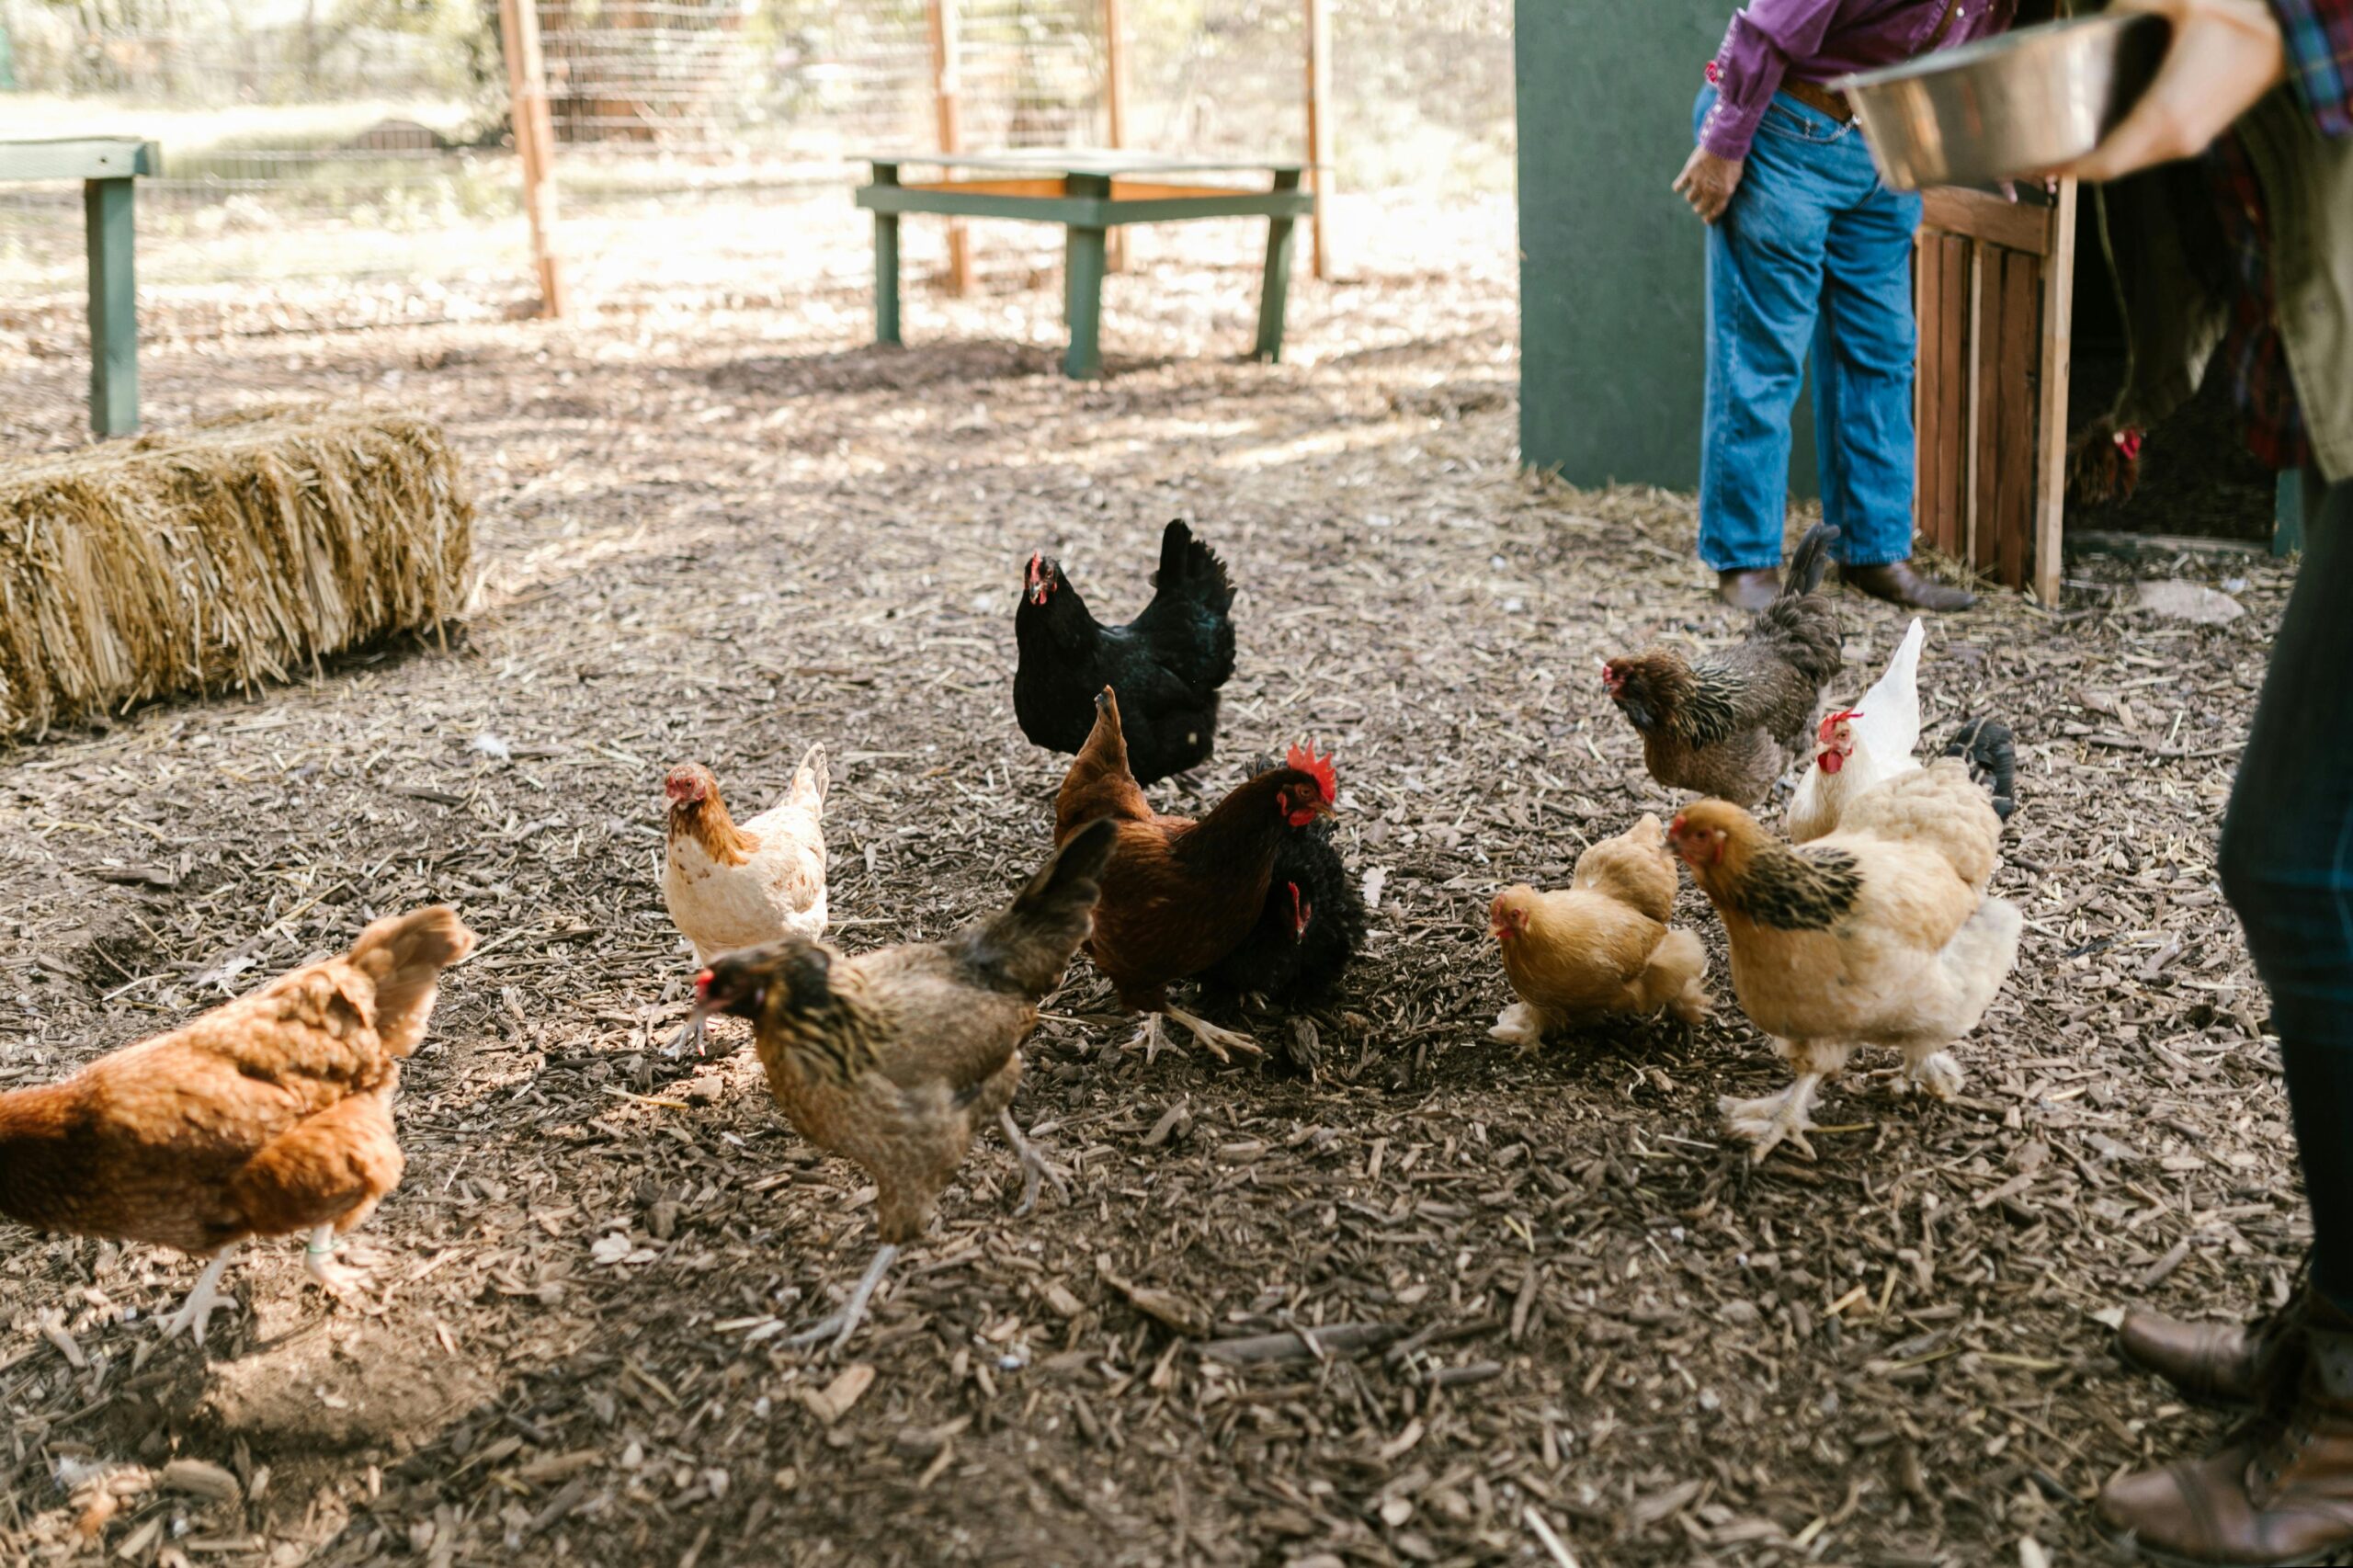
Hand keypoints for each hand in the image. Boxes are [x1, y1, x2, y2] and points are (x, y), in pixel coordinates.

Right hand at [1673, 145, 1745, 222]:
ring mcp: (1698, 183)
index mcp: (1723, 194)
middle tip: (1699, 206)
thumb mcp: (1735, 178)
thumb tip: (1721, 198)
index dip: (1709, 218)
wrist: (1724, 143)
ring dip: (1691, 197)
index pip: (1714, 213)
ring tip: (1694, 192)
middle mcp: (1709, 192)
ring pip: (1689, 198)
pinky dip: (1678, 187)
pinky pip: (1679, 186)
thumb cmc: (1732, 159)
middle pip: (1699, 208)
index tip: (1706, 220)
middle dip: (1699, 208)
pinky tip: (1679, 186)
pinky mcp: (1689, 174)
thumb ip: (1727, 190)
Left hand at [2045, 0, 2286, 181]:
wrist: (2293, 35)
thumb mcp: (2181, 1)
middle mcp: (2174, 139)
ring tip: (2058, 144)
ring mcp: (2189, 141)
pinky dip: (2118, 147)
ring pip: (2129, 163)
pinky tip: (2098, 130)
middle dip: (2071, 166)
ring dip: (2095, 158)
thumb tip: (2100, 8)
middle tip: (2033, 153)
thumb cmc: (2240, 17)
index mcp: (2162, 116)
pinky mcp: (2198, 134)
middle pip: (2109, 169)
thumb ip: (2131, 3)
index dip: (2062, 170)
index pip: (2102, 164)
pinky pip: (2147, 152)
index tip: (2029, 164)